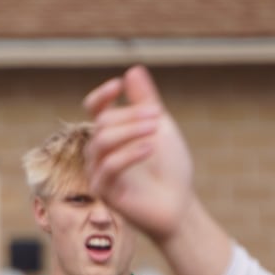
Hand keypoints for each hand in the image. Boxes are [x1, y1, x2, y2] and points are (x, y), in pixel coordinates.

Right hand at [82, 65, 197, 245]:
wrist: (179, 204)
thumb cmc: (170, 168)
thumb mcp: (161, 127)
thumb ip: (146, 101)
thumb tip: (132, 70)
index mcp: (112, 136)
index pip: (95, 110)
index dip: (102, 96)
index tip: (119, 86)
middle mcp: (100, 153)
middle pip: (103, 123)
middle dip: (130, 116)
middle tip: (157, 116)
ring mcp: (99, 172)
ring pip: (102, 142)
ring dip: (129, 131)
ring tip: (155, 129)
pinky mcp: (104, 192)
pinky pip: (110, 166)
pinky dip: (130, 153)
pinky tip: (150, 147)